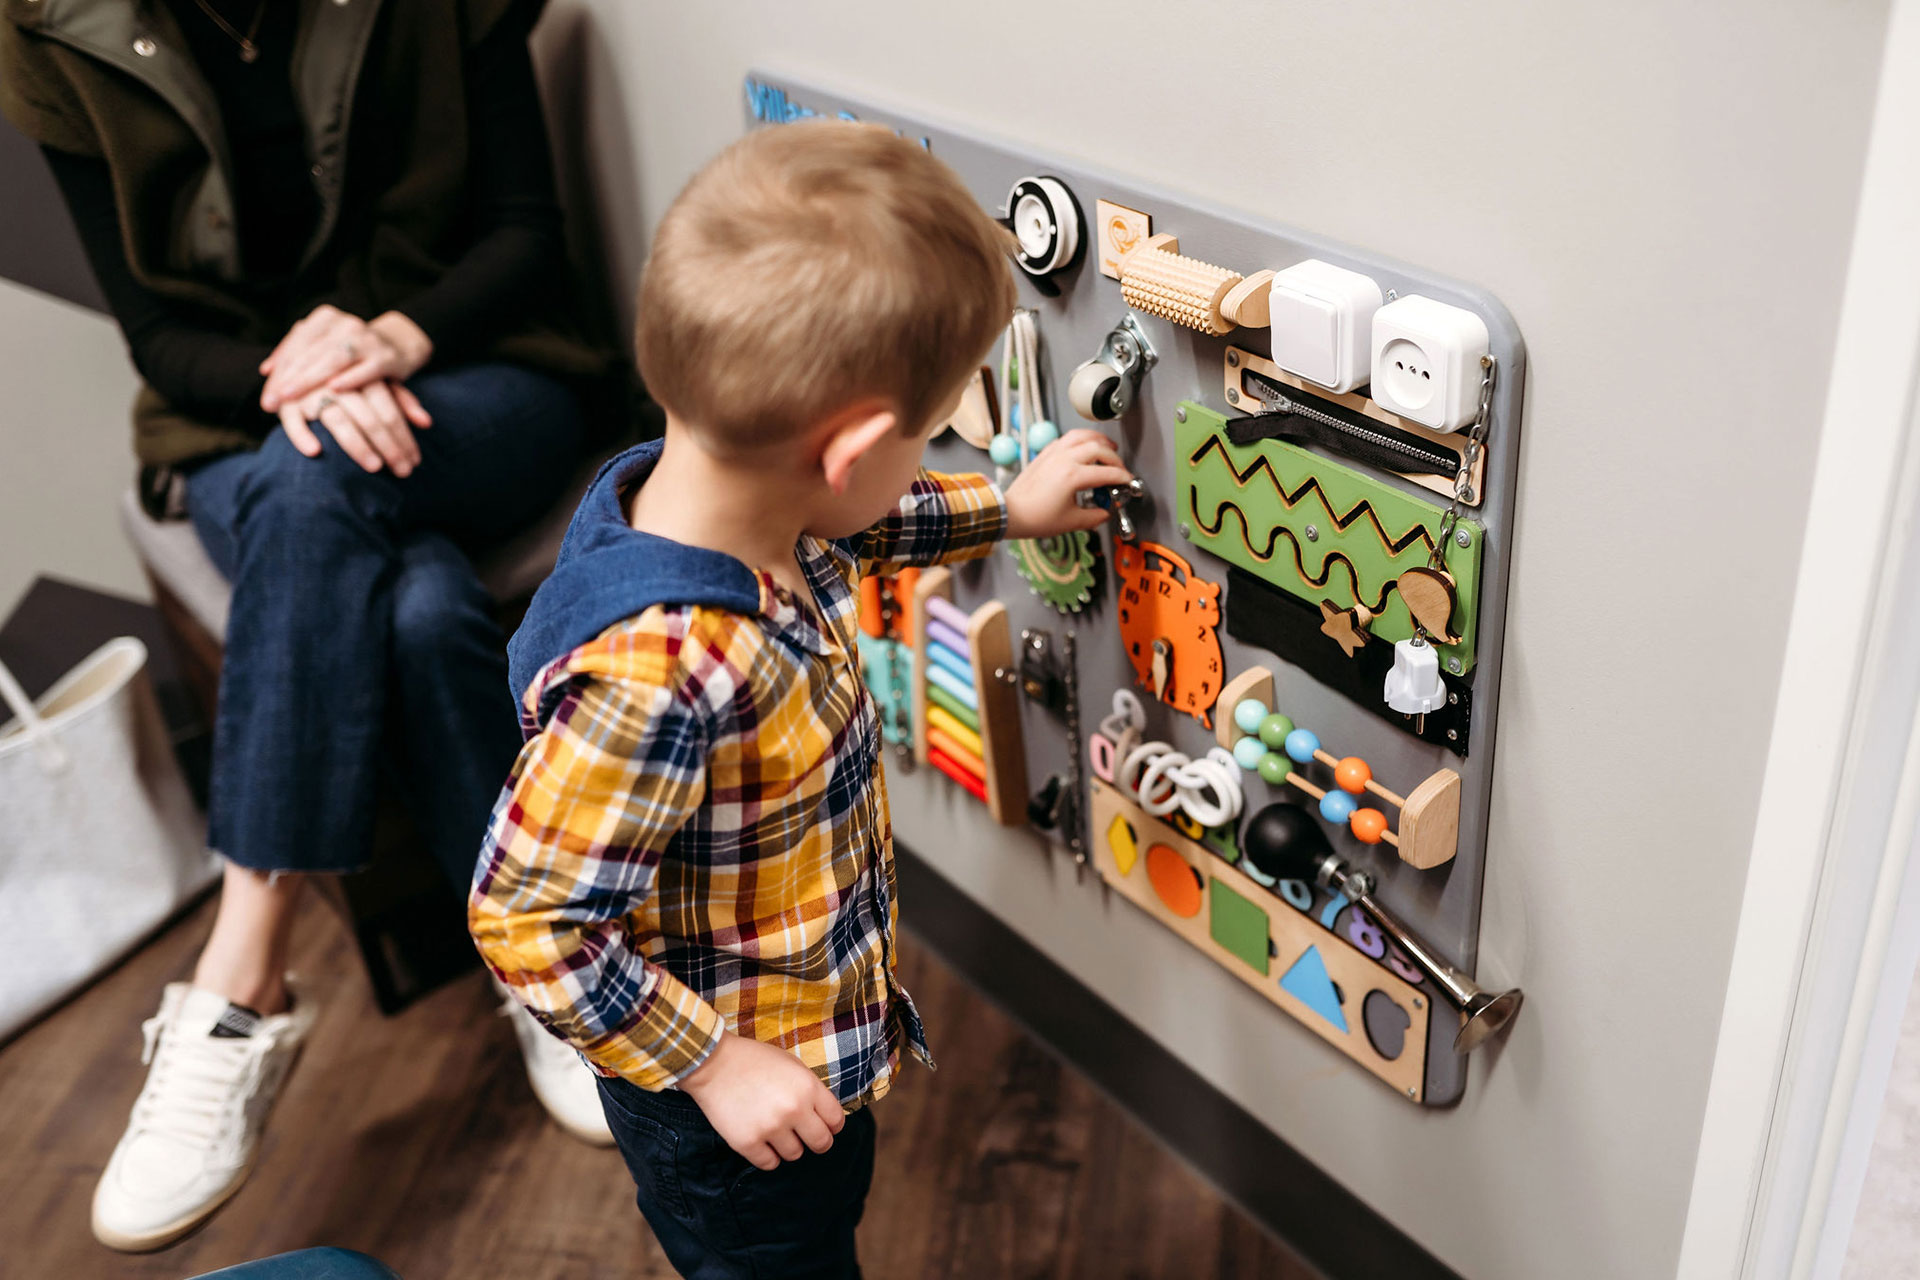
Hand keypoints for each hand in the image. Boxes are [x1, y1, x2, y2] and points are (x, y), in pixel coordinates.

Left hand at [260, 306, 431, 410]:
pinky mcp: (387, 356)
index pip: (295, 345)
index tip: (266, 400)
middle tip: (272, 404)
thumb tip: (266, 370)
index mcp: (325, 318)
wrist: (398, 345)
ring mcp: (367, 338)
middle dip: (288, 380)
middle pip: (310, 352)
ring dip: (309, 379)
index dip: (279, 372)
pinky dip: (350, 378)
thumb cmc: (352, 352)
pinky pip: (366, 369)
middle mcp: (345, 324)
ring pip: (332, 359)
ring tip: (290, 397)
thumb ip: (295, 354)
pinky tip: (334, 389)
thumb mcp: (324, 347)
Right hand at [279, 380, 431, 475]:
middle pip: (370, 419)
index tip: (415, 462)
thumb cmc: (356, 374)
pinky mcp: (288, 400)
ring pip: (339, 420)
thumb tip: (426, 423)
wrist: (313, 347)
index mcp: (364, 377)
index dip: (404, 437)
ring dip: (357, 445)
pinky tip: (315, 452)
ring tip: (374, 467)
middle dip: (389, 447)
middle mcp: (339, 383)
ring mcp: (312, 391)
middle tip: (404, 472)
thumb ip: (403, 400)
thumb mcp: (381, 380)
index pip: (389, 412)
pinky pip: (292, 419)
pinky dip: (301, 434)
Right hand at [678, 1032, 844, 1170]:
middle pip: (822, 1143)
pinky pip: (769, 1163)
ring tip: (775, 1131)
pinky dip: (768, 1156)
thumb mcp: (792, 1064)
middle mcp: (793, 1110)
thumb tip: (825, 1115)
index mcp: (807, 1087)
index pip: (836, 1121)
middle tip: (806, 1136)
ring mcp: (770, 1128)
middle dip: (817, 1141)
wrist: (712, 1063)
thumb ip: (810, 1089)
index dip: (832, 1125)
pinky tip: (761, 1140)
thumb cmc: (753, 1060)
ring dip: (788, 1146)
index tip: (824, 1125)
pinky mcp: (747, 1143)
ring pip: (795, 1155)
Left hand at [1003, 427, 1133, 539]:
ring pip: (1081, 435)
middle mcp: (1063, 460)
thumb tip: (1104, 513)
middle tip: (1120, 468)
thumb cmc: (1034, 517)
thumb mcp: (1071, 522)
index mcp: (1072, 476)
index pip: (1106, 472)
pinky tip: (1085, 446)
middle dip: (1114, 458)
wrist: (1011, 513)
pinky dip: (1080, 438)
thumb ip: (1094, 517)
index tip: (1127, 482)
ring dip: (1098, 439)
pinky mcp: (1045, 454)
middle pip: (1098, 448)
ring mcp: (1053, 454)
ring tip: (1108, 447)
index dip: (1122, 477)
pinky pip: (1066, 438)